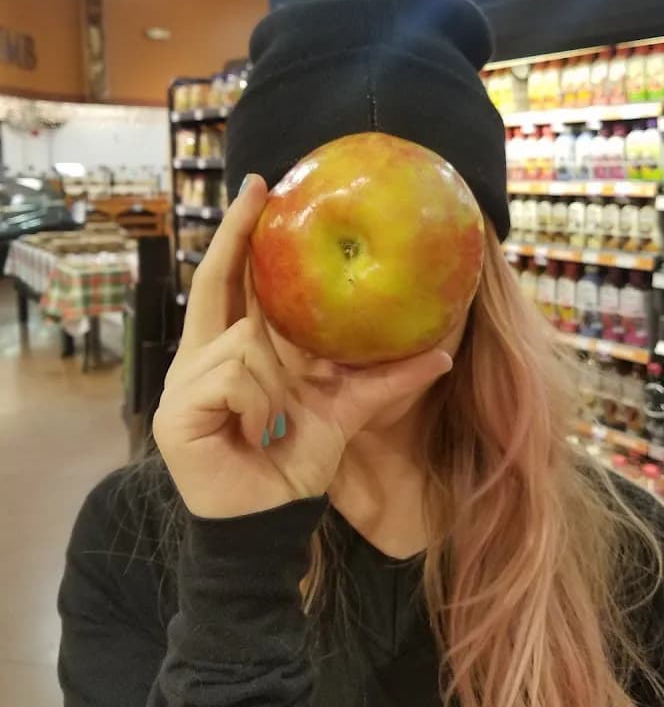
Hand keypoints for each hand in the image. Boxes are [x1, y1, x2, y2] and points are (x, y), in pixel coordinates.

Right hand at [153, 174, 452, 518]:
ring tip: (278, 422)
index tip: (259, 187)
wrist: (269, 519)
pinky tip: (258, 431)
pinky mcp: (176, 412)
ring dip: (277, 383)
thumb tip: (444, 352)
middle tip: (255, 188)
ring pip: (246, 342)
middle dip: (235, 233)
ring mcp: (183, 383)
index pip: (233, 282)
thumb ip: (386, 378)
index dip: (241, 236)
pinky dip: (262, 403)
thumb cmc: (297, 459)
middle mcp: (202, 356)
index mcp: (234, 349)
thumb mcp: (346, 408)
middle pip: (216, 282)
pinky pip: (238, 376)